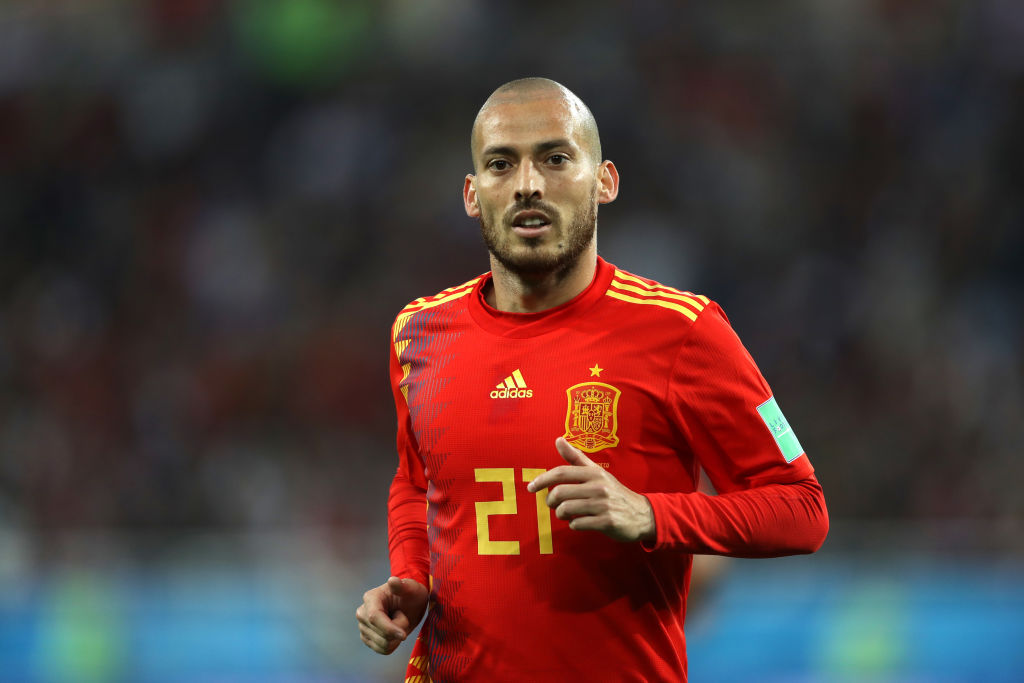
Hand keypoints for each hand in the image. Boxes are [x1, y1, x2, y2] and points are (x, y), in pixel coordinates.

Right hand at [356, 576, 427, 654]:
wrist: (410, 604)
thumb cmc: (411, 594)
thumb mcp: (411, 588)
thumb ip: (402, 585)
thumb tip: (392, 580)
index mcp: (371, 598)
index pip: (374, 617)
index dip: (389, 628)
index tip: (404, 635)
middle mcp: (362, 613)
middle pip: (380, 634)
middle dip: (397, 630)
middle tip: (402, 616)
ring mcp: (363, 627)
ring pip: (382, 645)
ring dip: (396, 637)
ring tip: (397, 622)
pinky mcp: (367, 638)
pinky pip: (383, 650)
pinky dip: (393, 644)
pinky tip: (395, 632)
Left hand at [526, 437, 655, 542]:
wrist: (641, 514)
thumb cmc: (613, 492)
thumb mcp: (597, 472)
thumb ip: (576, 457)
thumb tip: (558, 439)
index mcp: (594, 473)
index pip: (561, 473)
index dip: (542, 479)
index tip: (530, 487)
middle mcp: (598, 486)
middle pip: (560, 493)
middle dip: (551, 501)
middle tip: (553, 505)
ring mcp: (603, 504)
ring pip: (566, 510)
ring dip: (561, 515)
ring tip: (566, 514)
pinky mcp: (607, 521)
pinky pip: (578, 524)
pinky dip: (573, 525)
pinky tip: (579, 522)